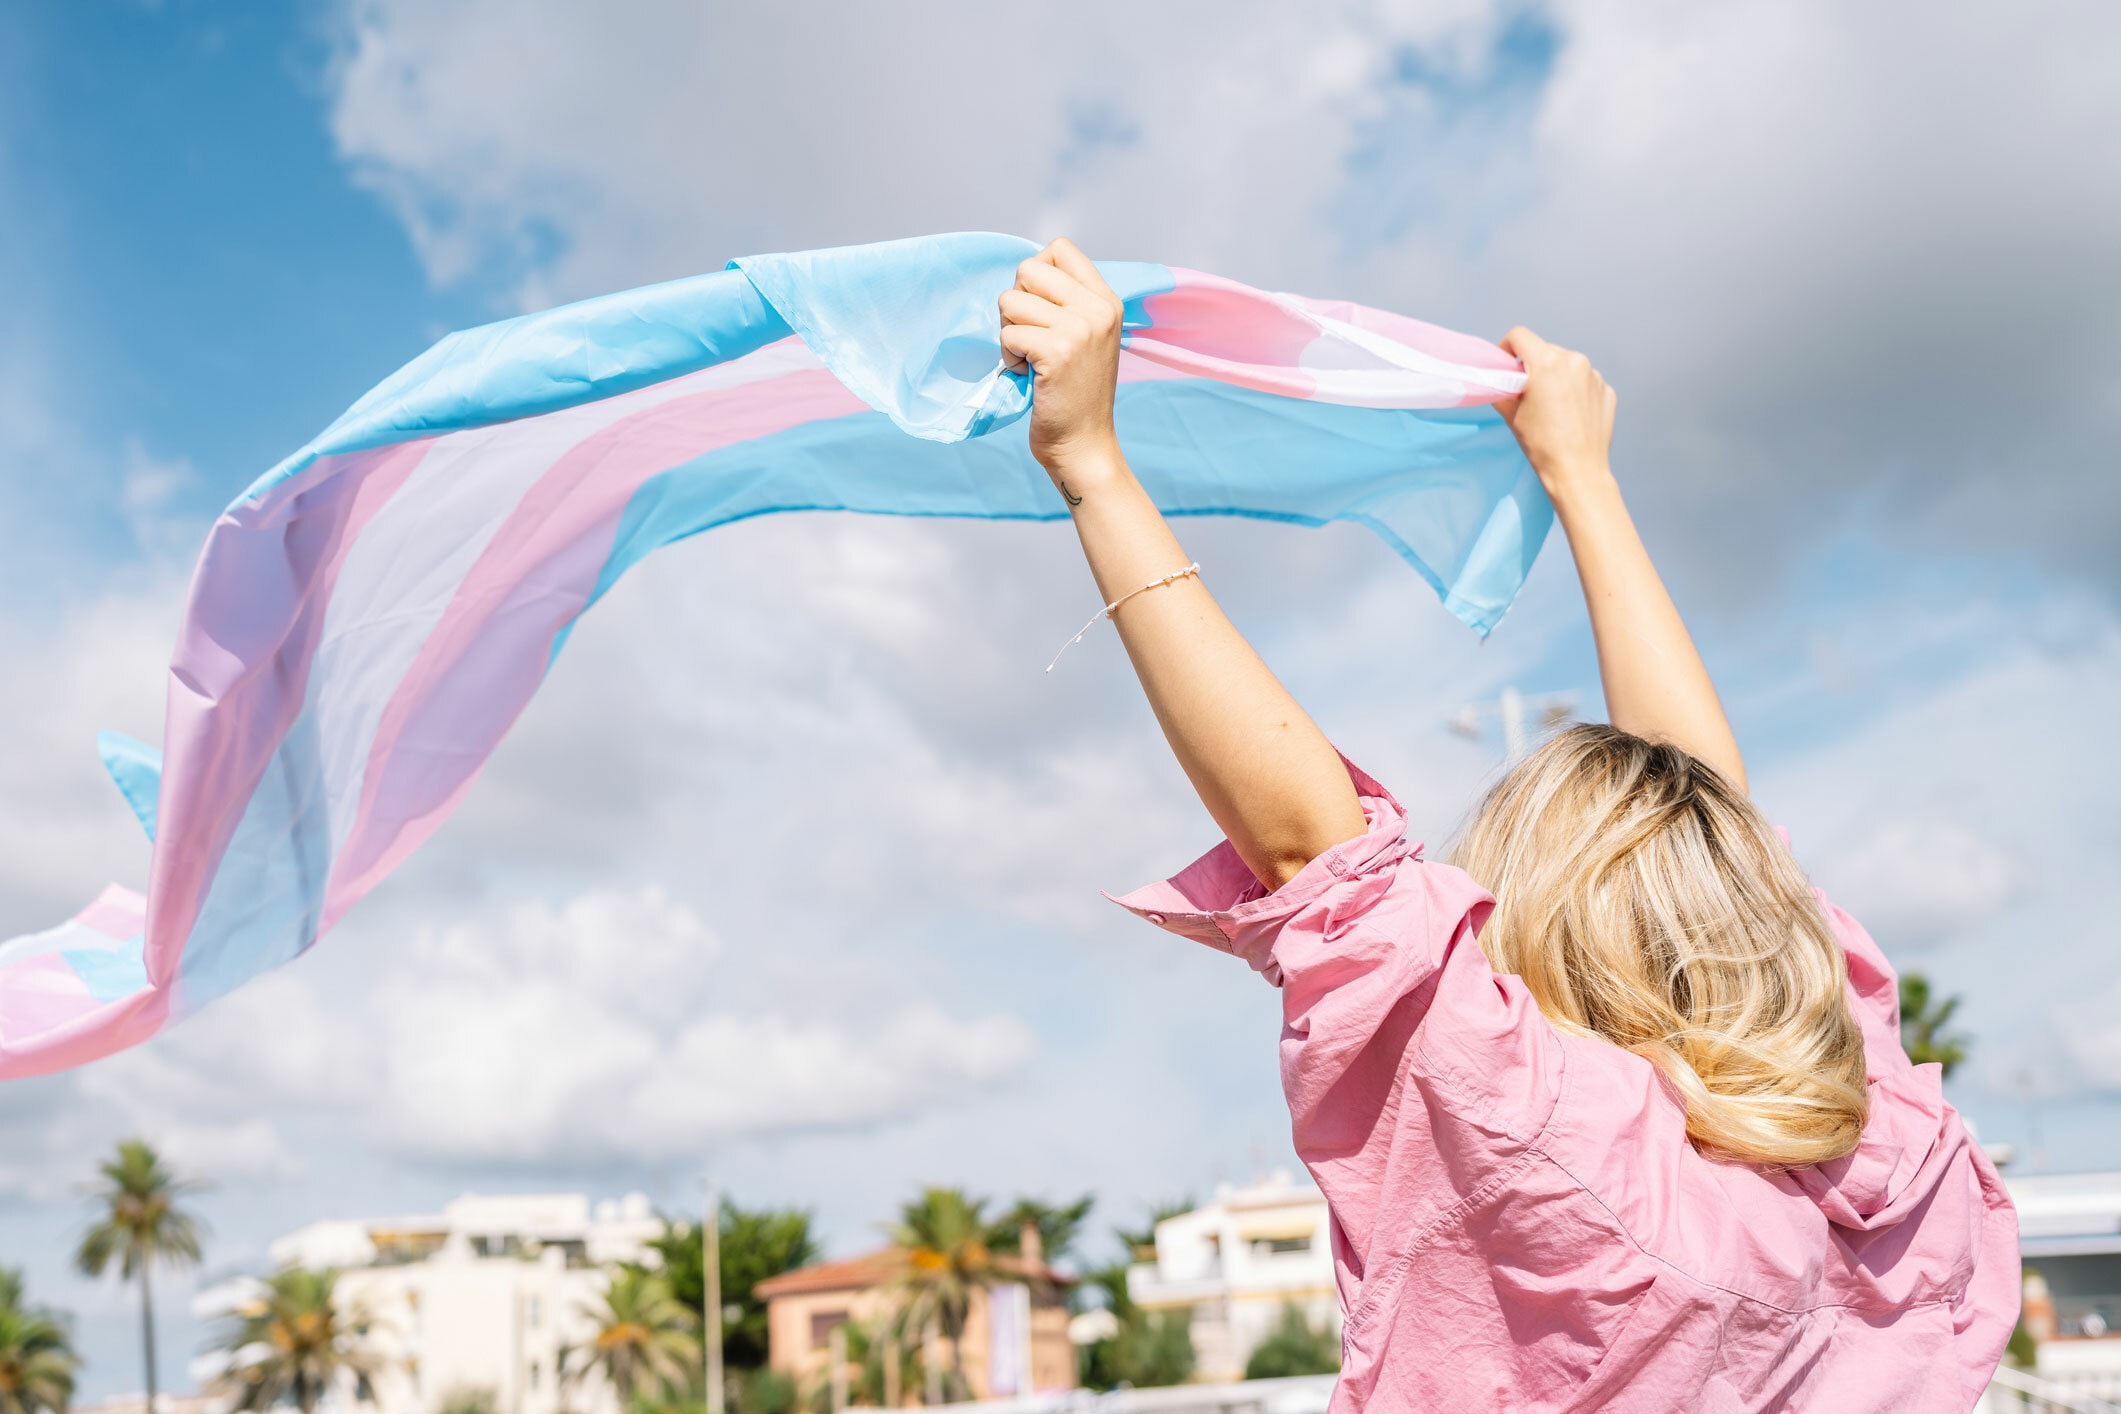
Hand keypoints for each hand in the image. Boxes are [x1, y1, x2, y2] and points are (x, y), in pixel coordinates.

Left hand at [999, 238, 1125, 475]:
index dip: (1036, 275)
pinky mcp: (1056, 352)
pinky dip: (1008, 357)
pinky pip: (1008, 333)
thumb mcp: (1086, 336)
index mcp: (1106, 300)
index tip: (1041, 310)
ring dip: (1009, 332)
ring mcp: (1079, 329)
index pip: (1059, 248)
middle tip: (1030, 337)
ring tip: (1029, 359)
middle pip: (1028, 269)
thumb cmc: (1075, 393)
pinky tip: (1026, 374)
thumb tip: (1026, 272)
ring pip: (1011, 300)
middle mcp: (1097, 309)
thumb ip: (1067, 301)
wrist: (1084, 444)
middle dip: (1016, 303)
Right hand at [1494, 327, 1616, 496]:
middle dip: (1533, 366)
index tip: (1506, 367)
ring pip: (1566, 365)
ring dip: (1555, 378)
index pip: (1519, 335)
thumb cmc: (1541, 445)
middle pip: (1544, 350)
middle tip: (1527, 393)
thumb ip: (1501, 389)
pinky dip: (1574, 391)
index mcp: (1547, 362)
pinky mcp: (1607, 390)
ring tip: (1552, 407)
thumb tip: (1497, 380)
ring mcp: (1594, 375)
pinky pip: (1584, 381)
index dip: (1506, 348)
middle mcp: (1574, 361)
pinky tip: (1570, 415)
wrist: (1577, 471)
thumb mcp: (1511, 415)